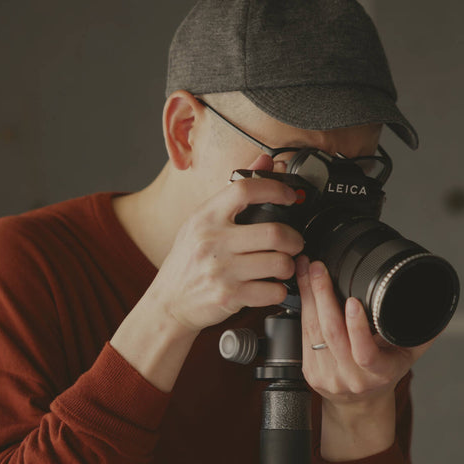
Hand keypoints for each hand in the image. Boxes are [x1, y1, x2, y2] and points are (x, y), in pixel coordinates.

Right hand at [151, 155, 305, 333]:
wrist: (168, 303)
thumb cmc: (188, 261)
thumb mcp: (203, 222)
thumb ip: (235, 191)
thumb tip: (266, 160)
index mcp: (206, 216)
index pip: (245, 189)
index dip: (275, 189)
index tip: (289, 196)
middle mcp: (212, 241)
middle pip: (274, 232)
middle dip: (295, 239)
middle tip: (295, 242)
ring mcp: (221, 270)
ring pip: (279, 263)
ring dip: (289, 266)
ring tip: (283, 265)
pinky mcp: (229, 296)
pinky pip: (272, 291)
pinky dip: (279, 290)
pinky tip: (271, 286)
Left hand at [295, 256, 437, 459]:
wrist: (359, 404)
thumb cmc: (385, 374)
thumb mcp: (407, 356)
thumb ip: (420, 333)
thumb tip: (438, 307)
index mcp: (377, 373)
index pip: (364, 353)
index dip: (357, 327)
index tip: (352, 302)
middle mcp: (350, 377)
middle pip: (332, 334)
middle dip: (322, 296)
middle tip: (319, 269)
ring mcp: (327, 376)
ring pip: (313, 331)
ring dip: (308, 296)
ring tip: (306, 269)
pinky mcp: (309, 371)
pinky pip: (303, 336)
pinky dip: (303, 309)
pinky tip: (302, 289)